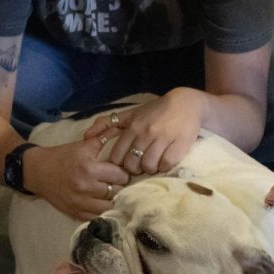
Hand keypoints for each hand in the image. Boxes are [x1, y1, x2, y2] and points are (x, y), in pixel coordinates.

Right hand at [26, 140, 130, 220]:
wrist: (38, 171)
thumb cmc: (62, 156)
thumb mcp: (83, 144)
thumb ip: (104, 137)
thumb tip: (122, 130)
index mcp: (89, 169)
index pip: (120, 176)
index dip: (123, 173)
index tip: (121, 172)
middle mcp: (85, 188)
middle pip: (117, 193)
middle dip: (120, 187)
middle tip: (117, 183)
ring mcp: (80, 203)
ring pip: (109, 207)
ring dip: (112, 201)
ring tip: (111, 194)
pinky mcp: (75, 213)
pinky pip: (96, 217)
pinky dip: (101, 212)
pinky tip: (101, 203)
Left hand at [83, 89, 204, 175]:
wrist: (186, 104)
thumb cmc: (156, 111)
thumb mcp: (130, 114)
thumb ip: (107, 123)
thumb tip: (86, 136)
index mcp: (132, 127)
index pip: (117, 156)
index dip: (120, 164)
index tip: (127, 163)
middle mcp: (146, 133)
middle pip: (132, 164)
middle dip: (134, 169)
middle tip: (140, 166)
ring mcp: (163, 139)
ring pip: (148, 166)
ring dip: (150, 169)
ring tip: (153, 164)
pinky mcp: (179, 144)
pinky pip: (166, 165)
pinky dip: (164, 167)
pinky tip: (165, 162)